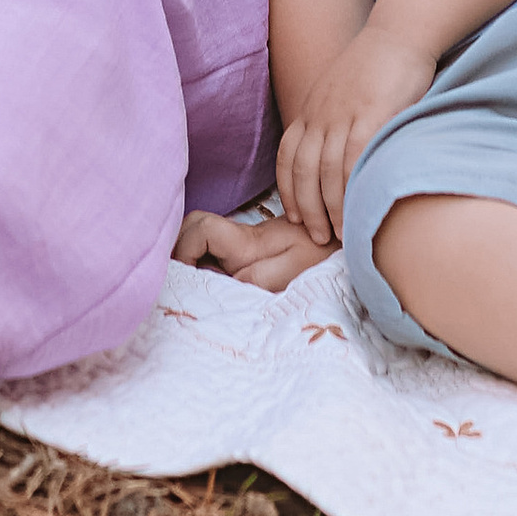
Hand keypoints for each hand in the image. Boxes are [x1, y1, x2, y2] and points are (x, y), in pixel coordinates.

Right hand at [173, 207, 328, 294]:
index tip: (186, 278)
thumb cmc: (319, 260)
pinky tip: (207, 287)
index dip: (185, 248)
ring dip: (187, 257)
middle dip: (177, 250)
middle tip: (179, 283)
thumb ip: (253, 278)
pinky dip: (200, 264)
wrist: (340, 244)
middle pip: (191, 227)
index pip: (201, 229)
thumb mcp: (289, 274)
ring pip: (197, 236)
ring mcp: (237, 244)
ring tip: (189, 287)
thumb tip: (219, 283)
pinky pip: (210, 251)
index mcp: (244, 241)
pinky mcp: (243, 254)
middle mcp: (236, 237)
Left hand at [276, 26, 435, 246]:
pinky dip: (351, 189)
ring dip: (329, 208)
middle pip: (303, 170)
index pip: (288, 156)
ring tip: (338, 234)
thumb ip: (334, 121)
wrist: (400, 32)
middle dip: (307, 209)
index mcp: (312, 108)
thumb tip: (336, 159)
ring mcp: (343, 114)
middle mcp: (320, 113)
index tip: (295, 216)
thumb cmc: (377, 66)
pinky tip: (357, 209)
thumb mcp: (341, 92)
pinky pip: (353, 160)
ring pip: (327, 171)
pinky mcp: (370, 114)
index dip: (288, 190)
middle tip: (317, 237)